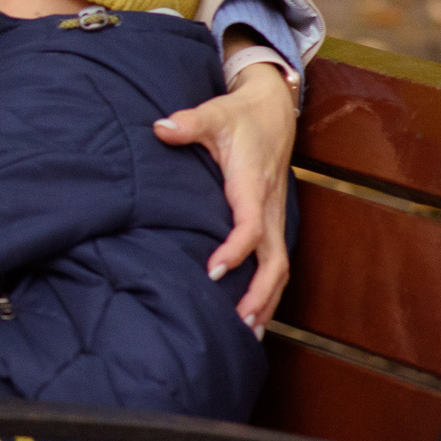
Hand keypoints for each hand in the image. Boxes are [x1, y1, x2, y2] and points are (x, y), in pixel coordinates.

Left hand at [154, 62, 295, 334]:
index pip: (250, 226)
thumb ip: (188, 122)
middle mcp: (269, 207)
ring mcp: (274, 216)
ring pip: (280, 267)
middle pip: (275, 260)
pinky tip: (255, 311)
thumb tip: (161, 127)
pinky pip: (277, 261)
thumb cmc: (240, 116)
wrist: (274, 110)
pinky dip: (269, 288)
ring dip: (267, 298)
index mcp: (253, 186)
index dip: (235, 250)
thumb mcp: (214, 113)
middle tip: (239, 321)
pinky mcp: (272, 221)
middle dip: (259, 293)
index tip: (212, 271)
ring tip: (249, 330)